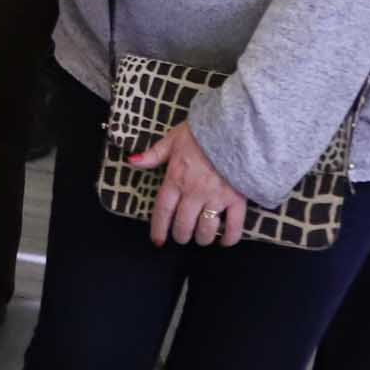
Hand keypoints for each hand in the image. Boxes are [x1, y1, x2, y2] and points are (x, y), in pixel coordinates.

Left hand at [137, 122, 248, 247]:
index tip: (158, 241)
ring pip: (205, 228)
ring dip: (201, 238)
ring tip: (200, 239)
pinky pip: (233, 226)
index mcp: (176, 179)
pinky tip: (224, 241)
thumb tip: (132, 161)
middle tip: (182, 236)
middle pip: (183, 224)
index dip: (159, 228)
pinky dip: (229, 238)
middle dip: (181, 235)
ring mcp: (216, 197)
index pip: (163, 210)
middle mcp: (194, 192)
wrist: (235, 128)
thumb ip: (153, 155)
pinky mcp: (237, 199)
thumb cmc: (203, 132)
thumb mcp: (173, 139)